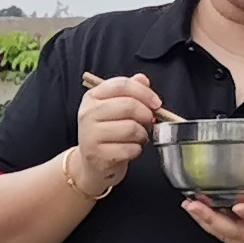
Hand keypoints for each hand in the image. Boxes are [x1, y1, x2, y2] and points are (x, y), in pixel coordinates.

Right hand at [72, 73, 166, 195]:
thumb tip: (143, 79)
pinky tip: (131, 149)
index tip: (156, 103)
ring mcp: (89, 134)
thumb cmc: (108, 133)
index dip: (144, 92)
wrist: (92, 163)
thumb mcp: (115, 107)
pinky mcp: (96, 154)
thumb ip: (130, 91)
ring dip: (143, 135)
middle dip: (146, 115)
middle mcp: (87, 113)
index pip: (121, 84)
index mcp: (92, 97)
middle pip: (128, 105)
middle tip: (148, 123)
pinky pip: (129, 149)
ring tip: (139, 137)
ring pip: (131, 128)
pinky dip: (137, 150)